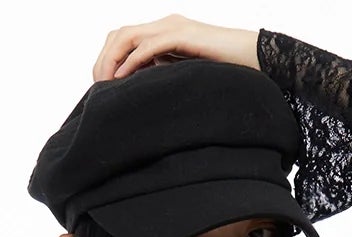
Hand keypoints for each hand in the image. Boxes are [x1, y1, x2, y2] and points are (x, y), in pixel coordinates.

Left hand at [92, 15, 258, 81]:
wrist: (254, 59)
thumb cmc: (224, 72)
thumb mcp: (184, 75)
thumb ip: (163, 76)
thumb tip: (141, 94)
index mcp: (162, 34)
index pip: (123, 40)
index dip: (107, 61)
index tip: (101, 87)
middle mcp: (164, 26)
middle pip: (119, 35)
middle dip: (103, 60)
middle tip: (97, 87)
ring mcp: (173, 27)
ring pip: (128, 36)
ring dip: (112, 60)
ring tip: (105, 84)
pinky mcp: (183, 36)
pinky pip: (149, 45)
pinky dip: (132, 61)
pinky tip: (123, 79)